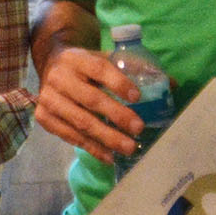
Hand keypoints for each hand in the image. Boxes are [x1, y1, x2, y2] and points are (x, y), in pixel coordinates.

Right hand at [33, 46, 143, 163]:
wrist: (51, 65)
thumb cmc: (86, 66)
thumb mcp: (104, 58)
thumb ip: (135, 69)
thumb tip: (172, 85)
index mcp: (76, 58)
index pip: (98, 69)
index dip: (118, 83)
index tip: (138, 97)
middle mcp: (58, 77)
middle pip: (91, 99)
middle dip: (117, 115)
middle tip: (139, 129)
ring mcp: (48, 99)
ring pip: (80, 122)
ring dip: (107, 138)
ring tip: (129, 148)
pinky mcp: (44, 117)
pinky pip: (70, 136)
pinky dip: (91, 147)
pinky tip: (109, 156)